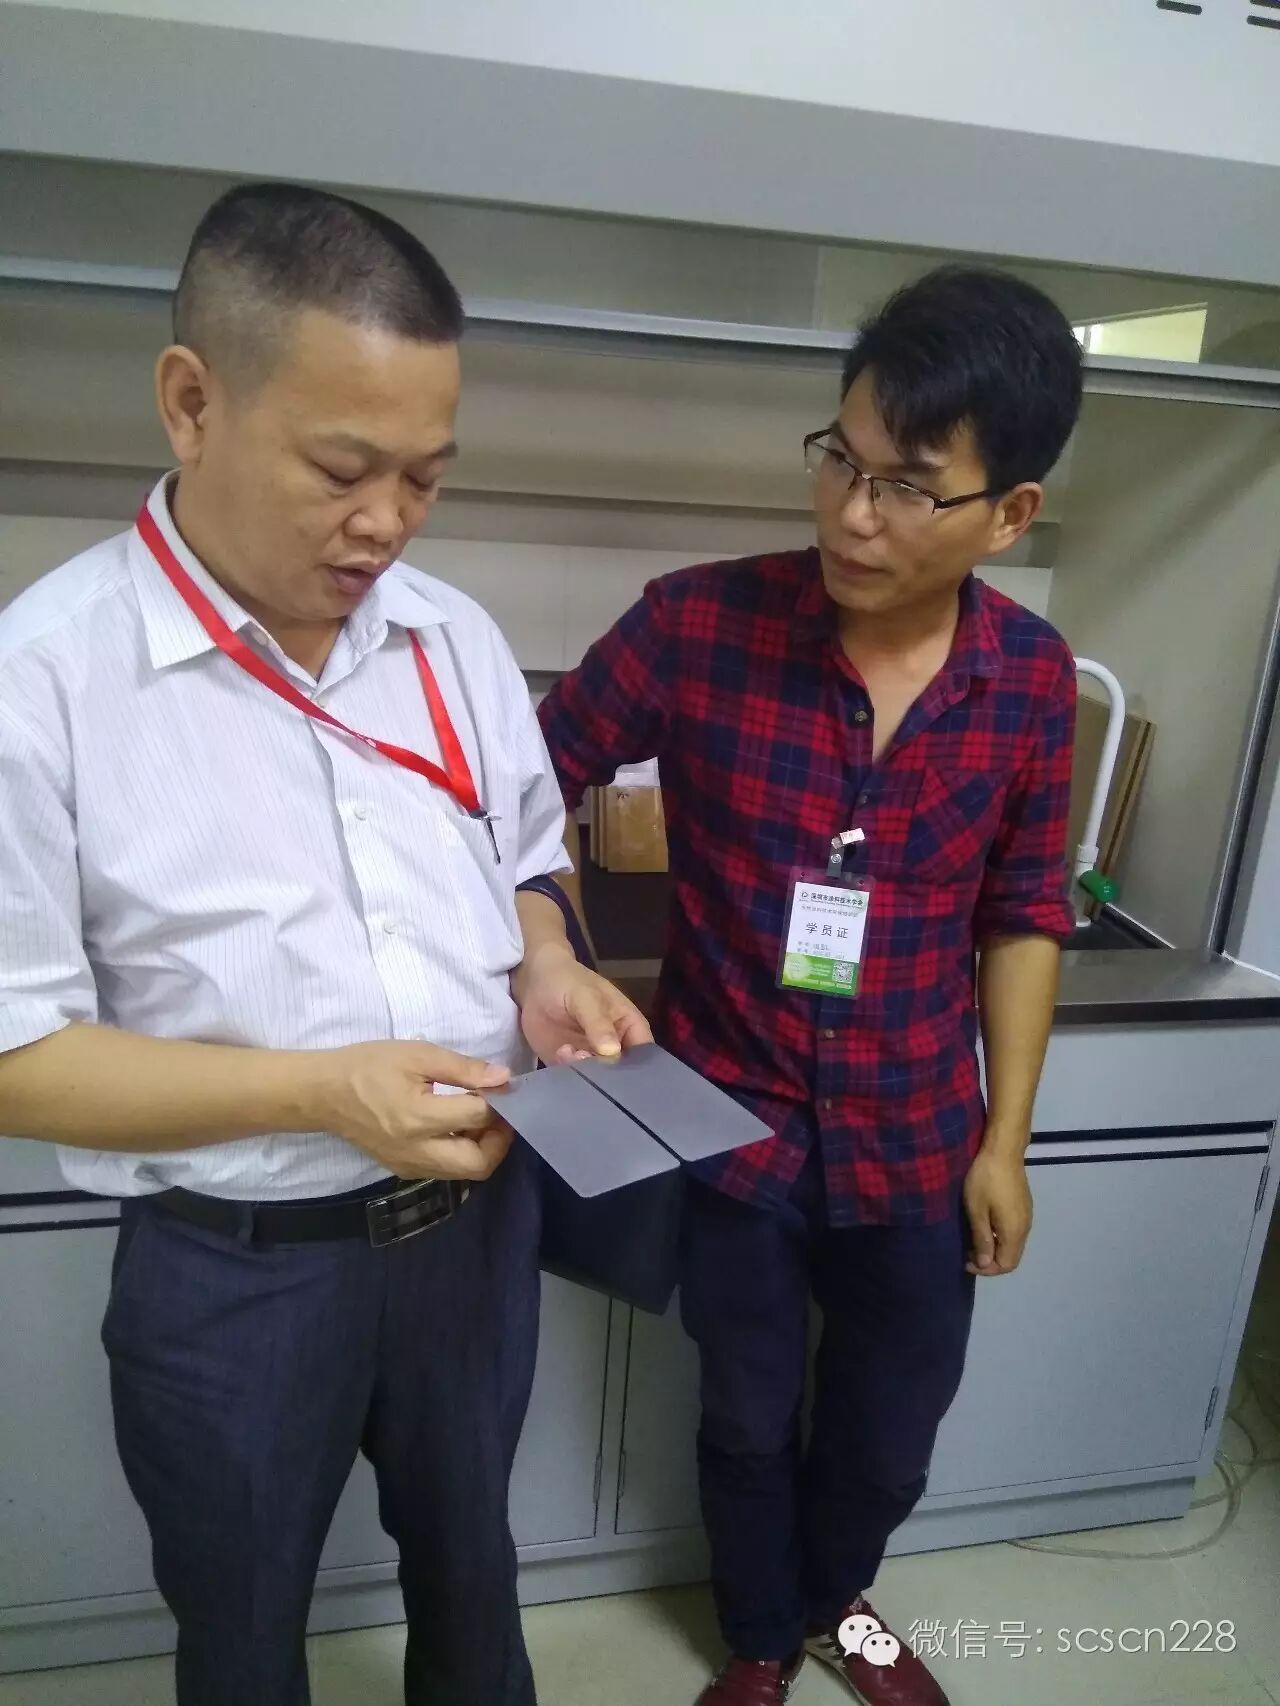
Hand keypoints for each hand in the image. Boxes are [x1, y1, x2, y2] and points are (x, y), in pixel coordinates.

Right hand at [318, 1041, 513, 1181]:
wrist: (323, 1093)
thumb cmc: (369, 1066)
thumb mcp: (417, 1054)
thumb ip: (463, 1068)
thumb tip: (503, 1079)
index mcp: (419, 1118)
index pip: (478, 1116)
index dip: (498, 1100)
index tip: (500, 1085)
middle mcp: (417, 1151)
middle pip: (479, 1164)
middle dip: (499, 1140)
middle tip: (500, 1114)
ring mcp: (410, 1165)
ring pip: (465, 1173)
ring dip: (482, 1150)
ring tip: (478, 1120)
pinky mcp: (403, 1170)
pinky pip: (445, 1171)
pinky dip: (461, 1155)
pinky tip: (457, 1129)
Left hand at [516, 942, 652, 1065]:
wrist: (534, 981)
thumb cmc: (569, 981)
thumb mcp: (586, 996)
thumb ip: (598, 1022)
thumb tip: (611, 1050)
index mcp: (629, 1027)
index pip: (644, 1054)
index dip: (640, 1068)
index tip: (627, 1076)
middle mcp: (614, 1047)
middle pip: (621, 1072)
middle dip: (608, 1074)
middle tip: (592, 1063)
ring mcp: (590, 1057)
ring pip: (596, 1078)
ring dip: (585, 1072)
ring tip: (570, 1052)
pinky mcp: (568, 1063)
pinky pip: (573, 1076)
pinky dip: (568, 1072)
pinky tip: (560, 1052)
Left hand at [963, 1145, 1032, 1275]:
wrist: (1003, 1149)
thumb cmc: (985, 1179)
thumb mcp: (977, 1210)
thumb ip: (982, 1239)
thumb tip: (986, 1264)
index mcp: (1014, 1232)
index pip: (1006, 1265)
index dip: (986, 1269)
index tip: (965, 1260)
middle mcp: (1025, 1227)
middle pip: (1012, 1257)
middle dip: (990, 1261)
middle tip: (967, 1252)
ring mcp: (1026, 1215)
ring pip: (1013, 1244)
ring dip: (994, 1248)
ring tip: (973, 1240)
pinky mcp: (1024, 1205)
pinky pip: (1014, 1231)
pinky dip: (999, 1236)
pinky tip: (985, 1225)